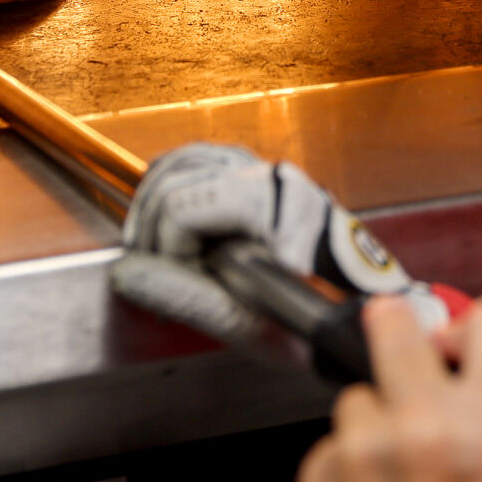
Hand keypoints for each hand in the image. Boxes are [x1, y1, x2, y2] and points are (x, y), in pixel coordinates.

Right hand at [110, 144, 445, 349]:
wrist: (352, 312)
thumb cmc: (312, 319)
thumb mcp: (246, 320)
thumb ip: (185, 294)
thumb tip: (129, 273)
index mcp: (270, 207)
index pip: (182, 206)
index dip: (167, 247)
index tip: (181, 278)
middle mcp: (270, 177)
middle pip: (176, 177)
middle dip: (154, 226)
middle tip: (158, 267)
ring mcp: (265, 171)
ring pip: (184, 161)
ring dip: (156, 203)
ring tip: (158, 247)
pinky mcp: (258, 175)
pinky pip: (200, 162)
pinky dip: (174, 188)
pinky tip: (173, 223)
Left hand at [285, 296, 481, 481]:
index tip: (470, 353)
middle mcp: (428, 425)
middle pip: (396, 324)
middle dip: (404, 344)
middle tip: (412, 378)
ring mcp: (364, 449)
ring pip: (360, 398)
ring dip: (376, 429)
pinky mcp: (317, 477)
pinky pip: (331, 449)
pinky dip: (346, 475)